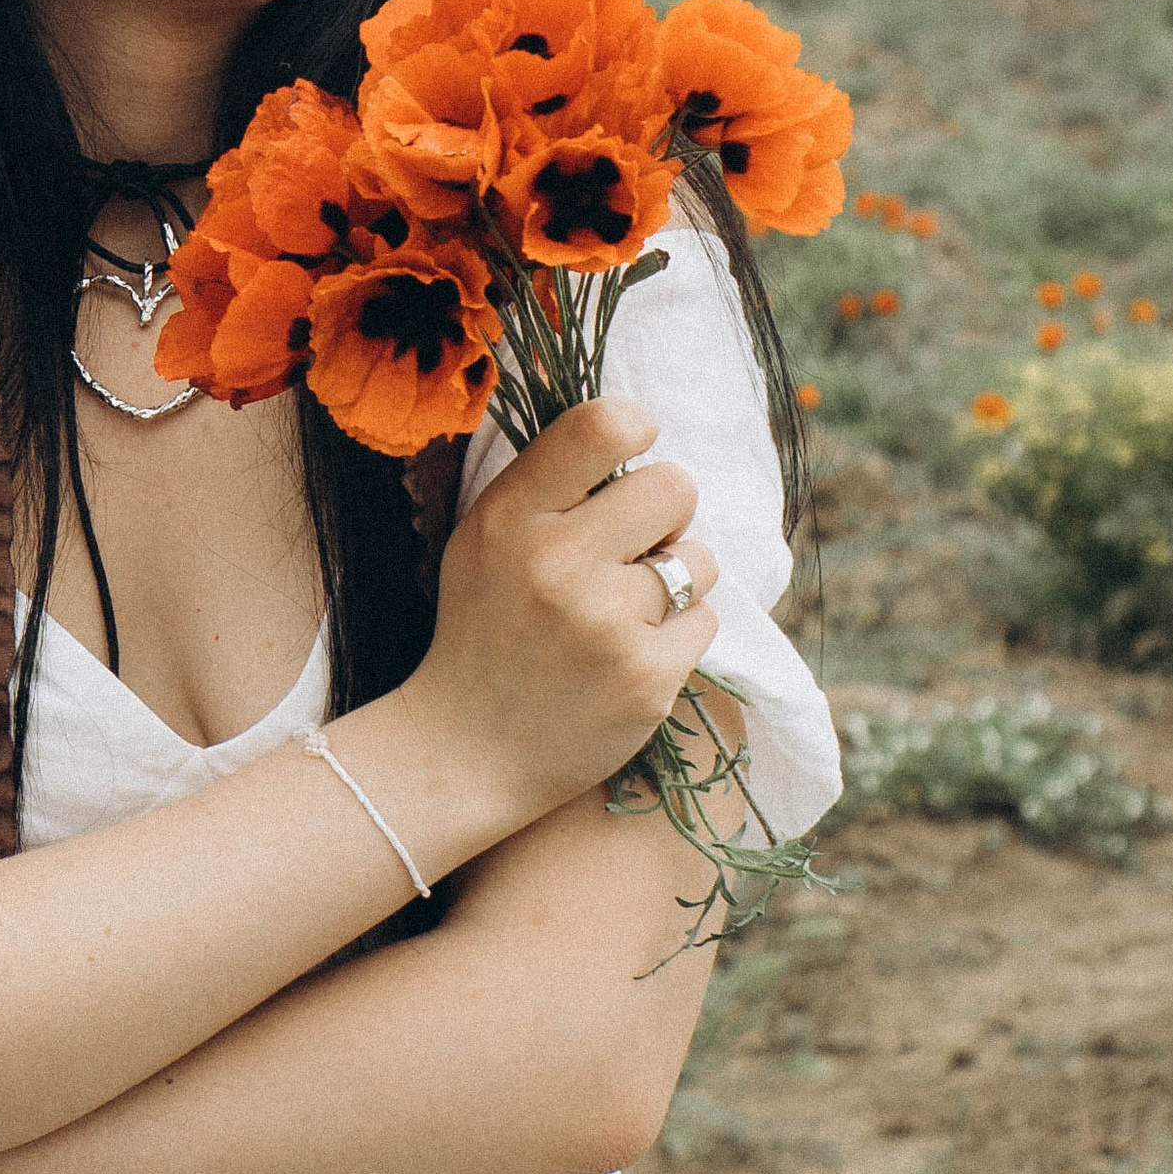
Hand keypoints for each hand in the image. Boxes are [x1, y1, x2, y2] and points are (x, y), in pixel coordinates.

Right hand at [386, 397, 719, 858]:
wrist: (466, 749)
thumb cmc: (485, 627)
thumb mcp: (484, 537)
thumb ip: (548, 481)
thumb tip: (635, 423)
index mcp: (510, 516)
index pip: (601, 426)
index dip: (635, 427)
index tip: (634, 446)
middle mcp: (557, 562)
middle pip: (674, 486)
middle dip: (664, 513)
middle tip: (631, 546)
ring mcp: (606, 624)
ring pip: (699, 559)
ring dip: (675, 580)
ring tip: (624, 610)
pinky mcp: (646, 678)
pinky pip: (707, 621)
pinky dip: (678, 636)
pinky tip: (629, 655)